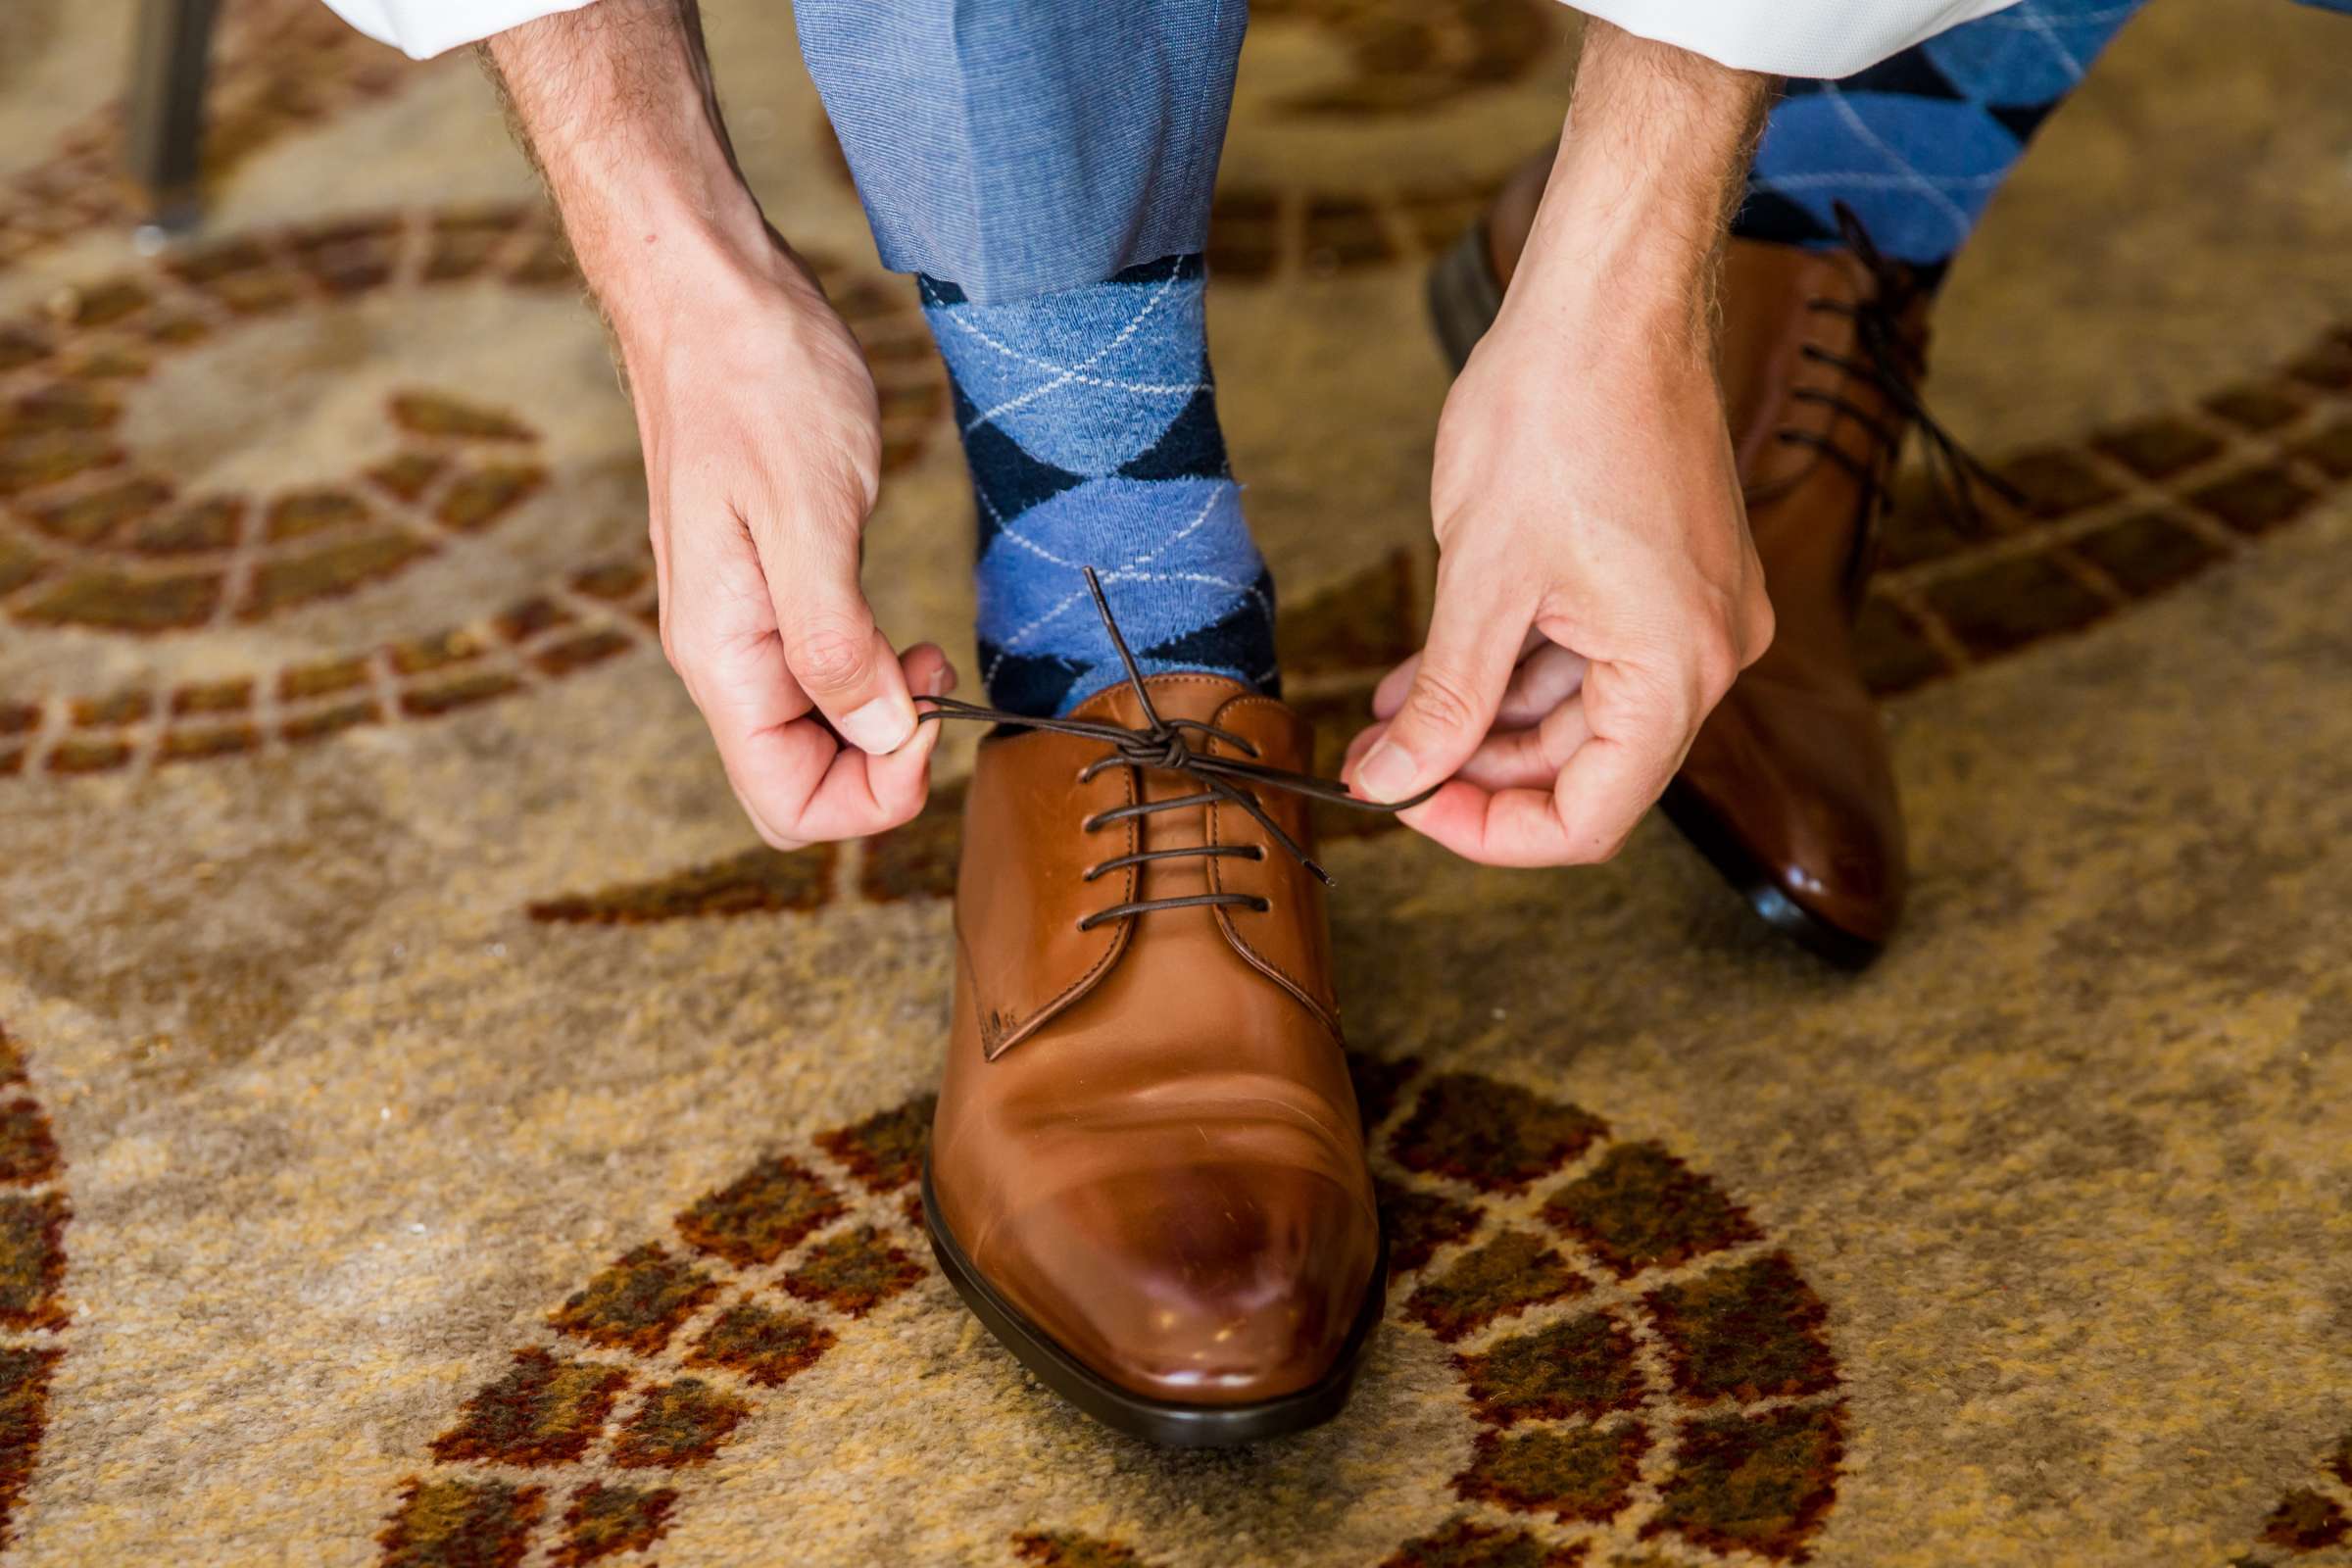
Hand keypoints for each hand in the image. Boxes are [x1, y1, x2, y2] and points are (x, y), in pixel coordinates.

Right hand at [484, 4, 949, 849]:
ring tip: (923, 647)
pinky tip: (900, 629)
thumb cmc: (756, 383)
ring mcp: (741, 628)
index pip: (788, 806)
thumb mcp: (811, 515)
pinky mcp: (769, 593)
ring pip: (816, 738)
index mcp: (722, 658)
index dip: (875, 796)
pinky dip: (872, 675)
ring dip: (883, 719)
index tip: (929, 718)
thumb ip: (838, 643)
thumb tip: (883, 737)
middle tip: (932, 675)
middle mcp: (722, 660)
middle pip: (801, 786)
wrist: (712, 294)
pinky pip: (820, 680)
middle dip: (884, 765)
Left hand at [1342, 21, 1773, 865]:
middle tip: (1381, 759)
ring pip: (1579, 712)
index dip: (1489, 832)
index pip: (1590, 818)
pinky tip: (1432, 665)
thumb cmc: (1558, 415)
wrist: (1608, 296)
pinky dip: (1513, 666)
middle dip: (1476, 770)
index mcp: (1679, 670)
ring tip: (1391, 711)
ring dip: (1484, 719)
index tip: (1406, 805)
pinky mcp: (1667, 576)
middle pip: (1587, 770)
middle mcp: (1708, 654)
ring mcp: (1692, 613)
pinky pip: (1588, 654)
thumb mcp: (1482, 581)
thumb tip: (1394, 782)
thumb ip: (1446, 701)